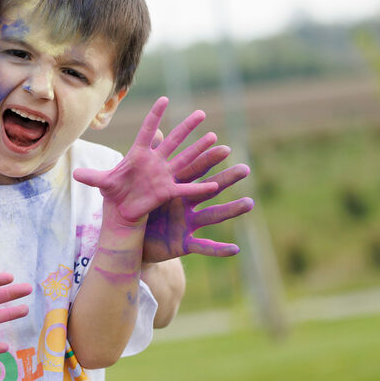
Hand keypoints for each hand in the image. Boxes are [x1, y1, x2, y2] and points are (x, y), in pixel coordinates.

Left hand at [72, 97, 220, 227]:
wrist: (122, 210)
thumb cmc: (114, 191)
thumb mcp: (102, 183)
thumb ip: (92, 177)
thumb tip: (75, 173)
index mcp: (138, 154)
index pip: (148, 131)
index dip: (155, 116)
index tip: (163, 99)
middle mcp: (155, 161)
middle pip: (173, 141)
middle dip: (187, 128)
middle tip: (201, 113)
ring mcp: (164, 175)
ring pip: (184, 159)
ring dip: (199, 150)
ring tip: (214, 137)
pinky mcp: (168, 191)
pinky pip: (186, 189)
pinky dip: (199, 187)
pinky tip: (215, 183)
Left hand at [143, 139, 254, 261]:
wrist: (129, 238)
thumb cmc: (133, 207)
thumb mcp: (133, 183)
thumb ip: (144, 159)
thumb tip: (155, 130)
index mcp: (172, 188)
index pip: (192, 170)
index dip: (205, 158)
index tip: (220, 143)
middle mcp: (185, 204)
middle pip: (208, 189)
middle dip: (226, 178)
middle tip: (245, 168)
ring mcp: (186, 224)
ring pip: (213, 216)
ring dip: (231, 211)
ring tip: (250, 203)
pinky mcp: (183, 244)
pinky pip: (202, 247)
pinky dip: (218, 250)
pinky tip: (235, 250)